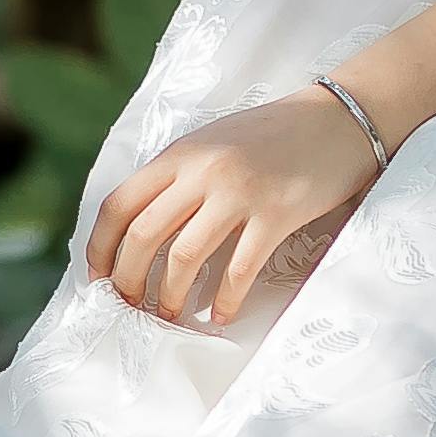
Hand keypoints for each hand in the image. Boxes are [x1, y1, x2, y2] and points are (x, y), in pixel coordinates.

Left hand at [87, 91, 389, 331]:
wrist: (337, 120)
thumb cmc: (272, 136)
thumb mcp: (211, 143)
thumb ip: (177, 176)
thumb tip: (139, 228)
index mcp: (179, 154)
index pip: (119, 204)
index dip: (100, 247)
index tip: (99, 278)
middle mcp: (202, 171)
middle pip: (144, 235)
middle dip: (129, 280)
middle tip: (131, 306)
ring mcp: (239, 193)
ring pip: (184, 257)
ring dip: (171, 296)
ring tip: (171, 317)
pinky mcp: (276, 214)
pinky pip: (239, 269)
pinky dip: (225, 300)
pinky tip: (220, 316)